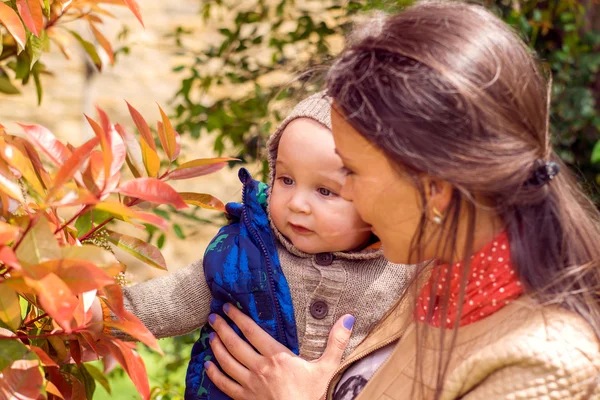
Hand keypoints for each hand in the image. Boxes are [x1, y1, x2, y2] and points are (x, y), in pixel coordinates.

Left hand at [205, 303, 354, 399]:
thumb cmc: (313, 396)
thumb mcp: (327, 368)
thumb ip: (336, 342)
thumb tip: (348, 318)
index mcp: (277, 356)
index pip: (252, 331)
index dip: (238, 317)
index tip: (228, 306)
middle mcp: (260, 368)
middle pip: (234, 344)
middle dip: (222, 328)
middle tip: (213, 316)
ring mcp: (250, 385)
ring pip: (226, 361)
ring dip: (216, 347)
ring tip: (210, 335)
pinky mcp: (245, 399)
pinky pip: (224, 384)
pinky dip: (214, 374)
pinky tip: (207, 366)